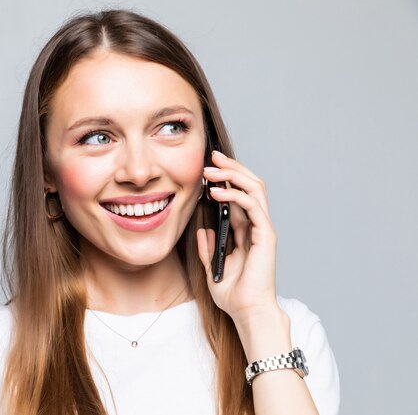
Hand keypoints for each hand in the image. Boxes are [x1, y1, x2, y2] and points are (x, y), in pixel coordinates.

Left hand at [196, 150, 279, 324]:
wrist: (246, 312)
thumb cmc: (233, 294)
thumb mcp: (211, 267)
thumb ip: (207, 247)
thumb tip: (202, 229)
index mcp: (245, 231)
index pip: (238, 195)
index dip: (225, 179)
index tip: (206, 168)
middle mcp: (256, 226)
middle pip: (249, 185)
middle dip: (231, 168)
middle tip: (212, 156)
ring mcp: (263, 229)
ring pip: (254, 189)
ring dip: (232, 175)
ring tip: (211, 169)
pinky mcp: (266, 235)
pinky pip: (252, 206)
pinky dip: (235, 195)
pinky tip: (217, 192)